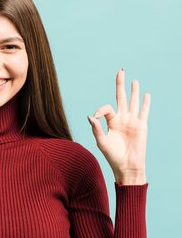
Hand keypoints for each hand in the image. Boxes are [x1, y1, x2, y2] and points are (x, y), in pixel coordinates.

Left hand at [87, 68, 149, 184]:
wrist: (127, 166)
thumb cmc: (112, 156)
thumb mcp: (101, 142)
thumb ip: (96, 129)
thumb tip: (90, 116)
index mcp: (111, 122)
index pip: (106, 108)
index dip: (100, 109)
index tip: (96, 117)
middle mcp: (122, 119)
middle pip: (121, 98)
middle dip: (120, 85)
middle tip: (120, 71)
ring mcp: (132, 122)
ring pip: (133, 102)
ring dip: (134, 91)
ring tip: (134, 80)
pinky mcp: (142, 126)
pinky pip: (144, 112)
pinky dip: (145, 103)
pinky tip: (146, 94)